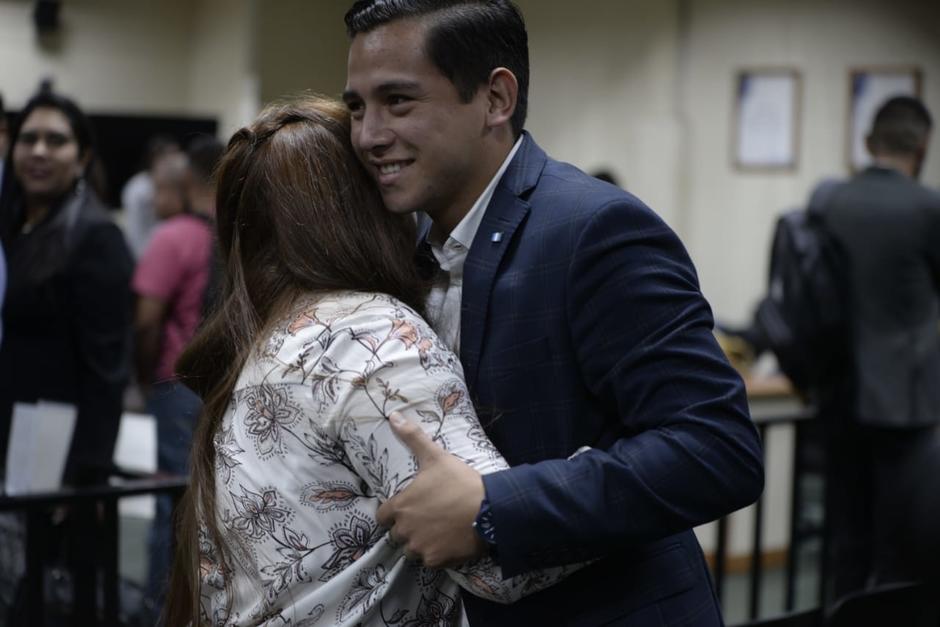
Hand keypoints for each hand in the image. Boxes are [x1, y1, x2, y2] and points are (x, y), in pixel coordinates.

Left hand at [377, 411, 486, 568]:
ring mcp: (421, 547)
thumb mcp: (435, 456)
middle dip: (409, 528)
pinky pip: (429, 561)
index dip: (394, 512)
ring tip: (439, 531)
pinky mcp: (436, 560)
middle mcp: (405, 530)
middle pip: (398, 534)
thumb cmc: (460, 482)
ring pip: (412, 550)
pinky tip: (450, 541)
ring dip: (421, 543)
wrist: (490, 509)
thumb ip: (412, 437)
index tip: (410, 508)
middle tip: (429, 518)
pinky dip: (437, 554)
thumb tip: (392, 415)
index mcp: (401, 506)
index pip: (383, 516)